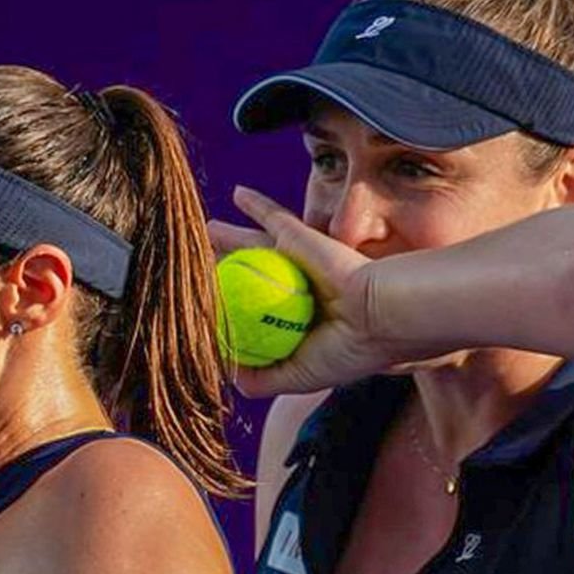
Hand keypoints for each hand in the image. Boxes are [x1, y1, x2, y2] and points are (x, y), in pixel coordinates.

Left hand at [208, 186, 394, 396]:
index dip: (228, 312)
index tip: (199, 312)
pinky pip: (273, 215)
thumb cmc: (344, 351)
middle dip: (223, 270)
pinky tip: (238, 193)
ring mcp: (297, 260)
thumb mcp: (296, 377)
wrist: (378, 316)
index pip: (252, 314)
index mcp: (294, 322)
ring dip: (229, 236)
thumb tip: (227, 374)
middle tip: (195, 263)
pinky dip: (256, 204)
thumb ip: (262, 379)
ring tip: (205, 228)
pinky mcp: (301, 237)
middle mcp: (293, 289)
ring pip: (252, 245)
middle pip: (247, 275)